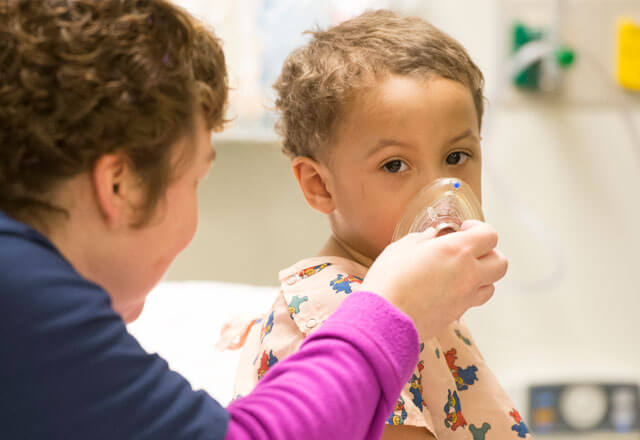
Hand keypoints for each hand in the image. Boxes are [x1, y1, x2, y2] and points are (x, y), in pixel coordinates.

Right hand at [360, 220, 507, 339]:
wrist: (384, 320)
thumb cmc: (389, 280)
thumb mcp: (402, 248)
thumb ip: (423, 239)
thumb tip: (432, 237)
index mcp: (456, 251)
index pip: (489, 235)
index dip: (479, 229)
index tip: (463, 229)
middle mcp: (468, 274)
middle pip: (500, 263)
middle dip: (489, 253)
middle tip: (468, 251)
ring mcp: (465, 299)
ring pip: (491, 286)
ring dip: (481, 276)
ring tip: (459, 272)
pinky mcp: (456, 316)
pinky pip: (472, 302)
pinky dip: (465, 294)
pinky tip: (445, 290)